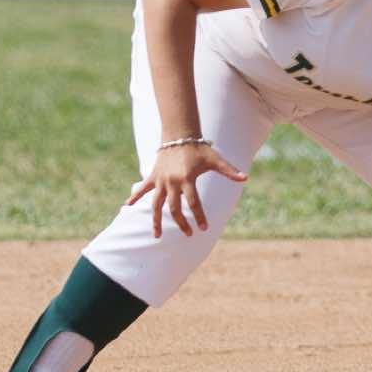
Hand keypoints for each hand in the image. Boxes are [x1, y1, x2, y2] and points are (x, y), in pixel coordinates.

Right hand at [127, 143, 247, 238]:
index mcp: (187, 179)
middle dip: (181, 222)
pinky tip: (125, 208)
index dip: (199, 216)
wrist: (179, 135)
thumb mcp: (215, 159)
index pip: (193, 202)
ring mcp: (160, 180)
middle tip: (189, 234)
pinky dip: (133, 198)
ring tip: (156, 236)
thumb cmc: (198, 149)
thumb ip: (229, 170)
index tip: (204, 228)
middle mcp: (172, 182)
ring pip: (156, 204)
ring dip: (156, 220)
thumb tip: (246, 178)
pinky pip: (142, 190)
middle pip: (174, 208)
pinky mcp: (152, 177)